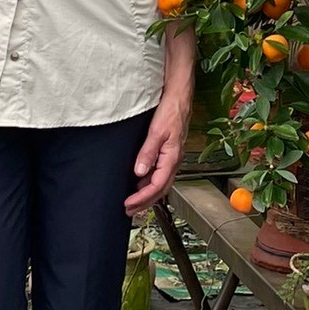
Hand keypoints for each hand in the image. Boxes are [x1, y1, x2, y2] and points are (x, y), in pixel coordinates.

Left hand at [125, 94, 189, 214]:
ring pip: (160, 183)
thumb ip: (147, 152)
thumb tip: (139, 172)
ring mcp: (171, 158)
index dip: (142, 198)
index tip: (129, 204)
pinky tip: (140, 183)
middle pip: (160, 190)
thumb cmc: (172, 112)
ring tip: (133, 202)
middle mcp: (173, 161)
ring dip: (147, 195)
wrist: (179, 99)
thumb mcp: (157, 132)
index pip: (157, 186)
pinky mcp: (168, 154)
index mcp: (172, 158)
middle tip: (129, 210)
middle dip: (145, 203)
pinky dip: (149, 183)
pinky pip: (160, 174)